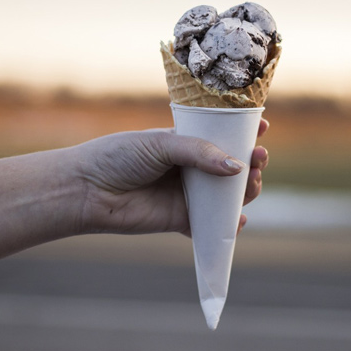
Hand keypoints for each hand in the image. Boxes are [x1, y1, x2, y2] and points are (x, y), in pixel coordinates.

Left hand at [73, 119, 269, 235]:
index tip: (262, 125)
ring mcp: (186, 195)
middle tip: (259, 157)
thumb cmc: (118, 157)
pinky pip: (210, 225)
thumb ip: (199, 153)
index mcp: (184, 143)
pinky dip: (227, 225)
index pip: (221, 136)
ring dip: (245, 191)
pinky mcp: (180, 220)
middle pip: (231, 168)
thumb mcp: (161, 144)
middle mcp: (189, 168)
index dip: (243, 131)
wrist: (87, 190)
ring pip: (226, 196)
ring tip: (251, 182)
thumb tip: (237, 167)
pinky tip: (238, 220)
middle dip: (251, 162)